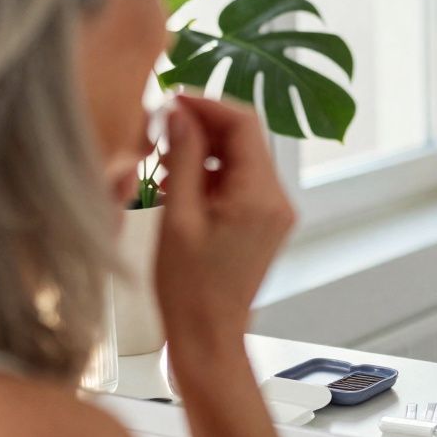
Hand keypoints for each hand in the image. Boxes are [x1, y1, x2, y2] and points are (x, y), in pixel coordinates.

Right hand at [154, 95, 294, 343]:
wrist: (209, 337)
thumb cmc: (190, 290)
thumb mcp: (178, 218)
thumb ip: (182, 159)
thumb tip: (180, 113)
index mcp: (260, 196)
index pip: (243, 123)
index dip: (206, 104)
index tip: (172, 99)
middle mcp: (276, 199)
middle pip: (243, 138)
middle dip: (202, 127)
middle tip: (159, 128)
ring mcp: (273, 211)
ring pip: (239, 158)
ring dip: (202, 151)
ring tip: (161, 160)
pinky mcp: (263, 222)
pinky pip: (239, 182)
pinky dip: (209, 174)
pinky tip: (176, 184)